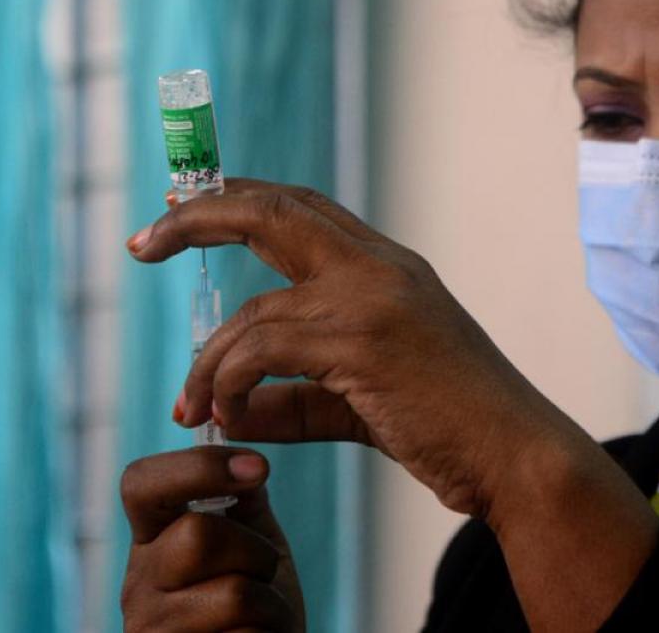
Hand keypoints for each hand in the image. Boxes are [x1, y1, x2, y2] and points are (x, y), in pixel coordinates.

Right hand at [119, 446, 303, 631]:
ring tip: (263, 617)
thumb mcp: (249, 544)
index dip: (199, 466)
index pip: (140, 484)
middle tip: (263, 575)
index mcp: (151, 541)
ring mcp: (151, 629)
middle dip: (256, 552)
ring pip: (234, 594)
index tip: (258, 467)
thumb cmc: (254, 605)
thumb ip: (242, 501)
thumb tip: (246, 457)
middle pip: (199, 535)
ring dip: (272, 604)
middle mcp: (138, 584)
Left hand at [129, 179, 657, 629]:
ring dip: (207, 361)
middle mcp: (379, 266)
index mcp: (386, 267)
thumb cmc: (449, 430)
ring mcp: (372, 298)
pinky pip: (263, 350)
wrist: (516, 457)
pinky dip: (232, 382)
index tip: (180, 211)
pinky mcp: (362, 341)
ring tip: (190, 406)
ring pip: (254, 309)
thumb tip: (228, 408)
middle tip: (141, 243)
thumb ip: (295, 399)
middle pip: (272, 208)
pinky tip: (227, 415)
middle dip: (197, 218)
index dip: (236, 201)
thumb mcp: (359, 403)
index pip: (300, 207)